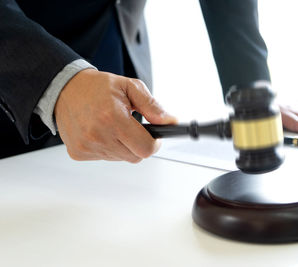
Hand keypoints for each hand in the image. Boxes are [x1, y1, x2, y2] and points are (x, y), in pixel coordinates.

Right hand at [54, 69, 176, 162]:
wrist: (65, 89)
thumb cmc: (98, 87)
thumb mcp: (130, 87)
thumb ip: (152, 106)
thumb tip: (170, 122)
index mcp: (113, 118)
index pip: (145, 148)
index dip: (154, 143)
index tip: (154, 136)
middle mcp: (98, 135)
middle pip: (135, 157)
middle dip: (139, 144)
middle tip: (132, 128)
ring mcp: (87, 146)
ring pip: (121, 158)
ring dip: (123, 146)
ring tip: (114, 126)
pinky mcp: (78, 153)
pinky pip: (105, 158)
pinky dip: (108, 147)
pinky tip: (101, 131)